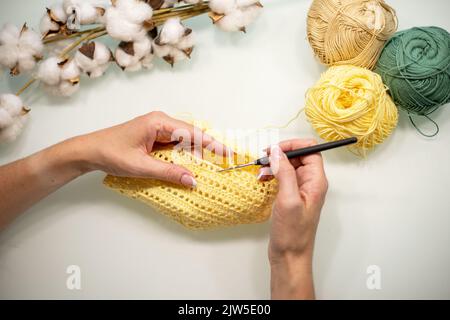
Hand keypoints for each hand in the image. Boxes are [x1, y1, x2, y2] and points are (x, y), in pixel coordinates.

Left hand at [0, 111, 227, 228]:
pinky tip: (189, 166)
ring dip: (194, 154)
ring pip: (183, 141)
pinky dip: (183, 156)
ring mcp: (158, 129)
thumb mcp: (141, 166)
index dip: (211, 144)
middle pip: (191, 136)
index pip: (192, 133)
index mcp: (159, 122)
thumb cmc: (111, 153)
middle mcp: (161, 122)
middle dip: (206, 150)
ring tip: (210, 167)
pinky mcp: (154, 137)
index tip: (227, 153)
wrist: (89, 151)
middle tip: (223, 162)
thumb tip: (193, 180)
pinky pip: (174, 146)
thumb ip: (169, 172)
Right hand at [258, 139, 327, 298]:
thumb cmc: (293, 234)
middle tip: (263, 160)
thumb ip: (284, 173)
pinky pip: (283, 178)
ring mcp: (300, 191)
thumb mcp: (287, 200)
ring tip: (260, 172)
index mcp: (316, 182)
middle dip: (280, 155)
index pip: (310, 151)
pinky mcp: (291, 197)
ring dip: (274, 165)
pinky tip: (262, 180)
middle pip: (298, 157)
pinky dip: (272, 175)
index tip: (275, 149)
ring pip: (288, 167)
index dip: (293, 146)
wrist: (290, 256)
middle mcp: (310, 184)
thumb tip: (277, 152)